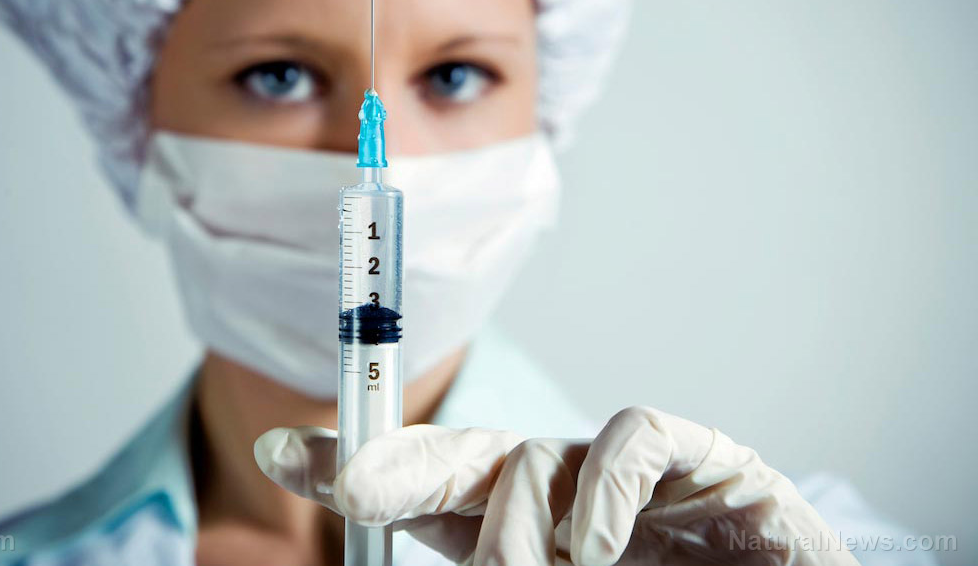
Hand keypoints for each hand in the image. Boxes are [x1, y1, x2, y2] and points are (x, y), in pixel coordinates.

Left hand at [253, 406, 858, 564]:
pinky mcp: (710, 460)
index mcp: (524, 534)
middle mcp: (564, 495)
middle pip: (460, 455)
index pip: (427, 492)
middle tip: (346, 478)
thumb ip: (490, 565)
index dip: (355, 466)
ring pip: (532, 456)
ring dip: (516, 529)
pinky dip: (601, 493)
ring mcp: (632, 476)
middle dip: (396, 464)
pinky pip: (633, 437)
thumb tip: (458, 558)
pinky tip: (592, 550)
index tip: (279, 451)